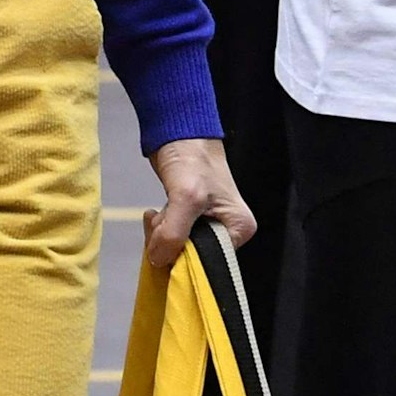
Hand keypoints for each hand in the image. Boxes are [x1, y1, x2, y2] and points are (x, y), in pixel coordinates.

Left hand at [144, 137, 254, 271]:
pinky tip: (156, 213)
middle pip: (191, 256)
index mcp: (238, 229)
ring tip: (160, 212)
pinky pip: (170, 236)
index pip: (209, 263)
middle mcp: (226, 230)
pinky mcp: (189, 218)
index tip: (167, 242)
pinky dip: (159, 228)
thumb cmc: (192, 157)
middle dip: (169, 243)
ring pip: (176, 246)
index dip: (183, 257)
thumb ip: (173, 234)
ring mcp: (207, 225)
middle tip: (162, 221)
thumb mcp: (186, 198)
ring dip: (161, 234)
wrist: (178, 132)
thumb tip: (159, 260)